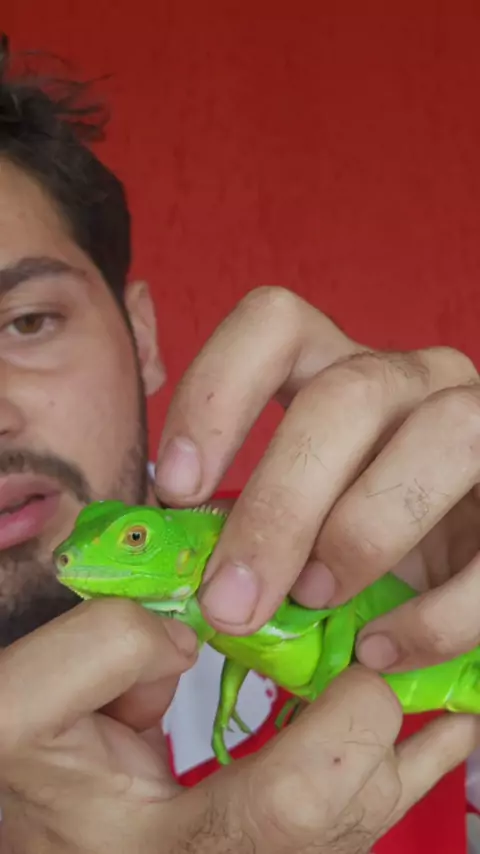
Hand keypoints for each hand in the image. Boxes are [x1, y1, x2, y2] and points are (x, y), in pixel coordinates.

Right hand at [0, 600, 475, 853]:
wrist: (33, 820)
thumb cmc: (24, 770)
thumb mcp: (23, 701)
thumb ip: (107, 648)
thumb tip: (200, 630)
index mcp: (167, 851)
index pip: (290, 809)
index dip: (344, 727)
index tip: (351, 658)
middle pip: (350, 819)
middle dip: (384, 729)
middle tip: (390, 661)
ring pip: (361, 824)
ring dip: (402, 749)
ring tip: (441, 696)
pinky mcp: (263, 846)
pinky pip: (348, 820)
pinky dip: (396, 769)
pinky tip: (439, 733)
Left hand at [155, 286, 479, 672]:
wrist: (461, 568)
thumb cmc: (362, 539)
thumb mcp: (299, 518)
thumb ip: (249, 521)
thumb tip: (183, 564)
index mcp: (338, 368)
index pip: (274, 324)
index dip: (216, 394)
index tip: (179, 489)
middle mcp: (414, 378)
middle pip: (345, 396)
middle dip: (278, 504)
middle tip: (231, 599)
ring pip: (440, 436)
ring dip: (362, 532)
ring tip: (315, 601)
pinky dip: (435, 615)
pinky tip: (382, 651)